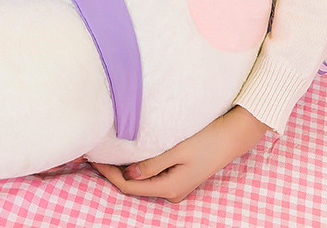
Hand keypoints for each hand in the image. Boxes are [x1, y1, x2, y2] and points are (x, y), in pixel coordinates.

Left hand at [89, 106, 267, 202]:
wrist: (233, 135)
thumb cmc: (207, 139)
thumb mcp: (177, 150)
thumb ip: (151, 164)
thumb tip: (128, 173)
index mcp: (170, 188)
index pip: (129, 186)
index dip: (108, 173)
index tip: (93, 158)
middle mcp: (172, 191)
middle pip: (134, 185)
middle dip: (113, 171)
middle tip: (95, 153)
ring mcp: (177, 184)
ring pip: (142, 179)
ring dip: (125, 167)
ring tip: (108, 151)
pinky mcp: (180, 175)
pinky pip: (152, 174)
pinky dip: (138, 165)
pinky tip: (129, 153)